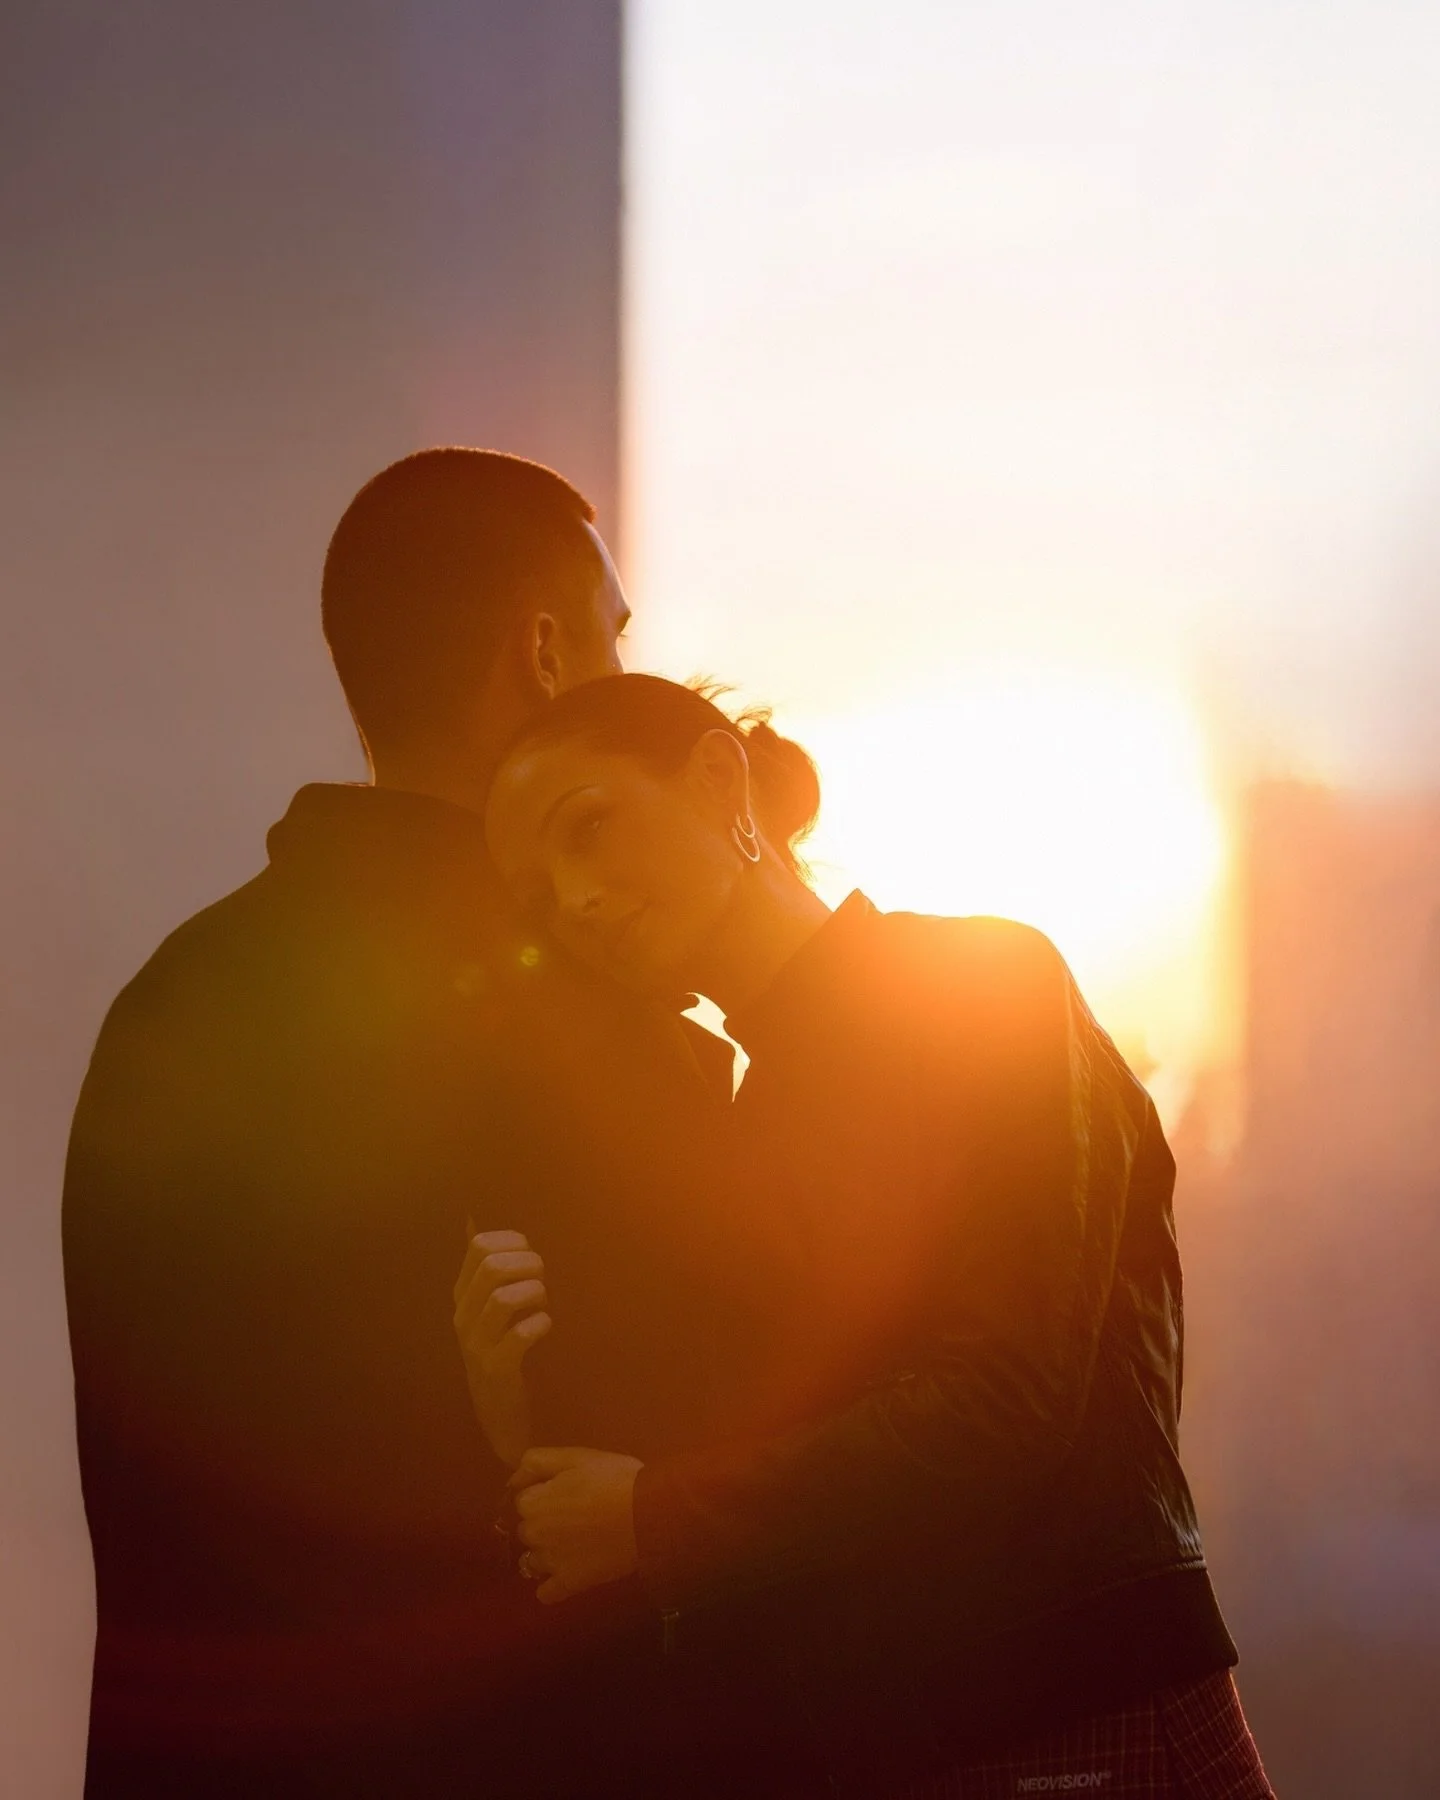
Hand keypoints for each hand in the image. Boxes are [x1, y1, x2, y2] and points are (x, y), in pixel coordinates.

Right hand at [453, 1228, 551, 1467]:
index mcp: (462, 1296)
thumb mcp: (488, 1310)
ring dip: (535, 1293)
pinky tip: (544, 1327)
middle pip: (492, 1268)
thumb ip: (485, 1270)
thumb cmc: (502, 1353)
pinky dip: (539, 1324)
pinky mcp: (496, 1370)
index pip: (479, 1247)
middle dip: (528, 1264)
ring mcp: (476, 1345)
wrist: (501, 1417)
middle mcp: (463, 1317)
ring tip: (543, 1303)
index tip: (530, 1255)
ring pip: (504, 1299)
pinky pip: (519, 1335)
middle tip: (543, 1279)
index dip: (513, 1242)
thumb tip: (471, 1220)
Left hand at [509, 1447, 642, 1603]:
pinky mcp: (569, 1584)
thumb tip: (512, 1479)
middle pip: (527, 1530)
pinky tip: (568, 1574)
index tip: (566, 1493)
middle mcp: (533, 1534)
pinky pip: (546, 1593)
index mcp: (532, 1502)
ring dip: (545, 1554)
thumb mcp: (575, 1456)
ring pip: (532, 1562)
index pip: (524, 1500)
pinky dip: (552, 1586)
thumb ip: (537, 1462)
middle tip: (573, 1517)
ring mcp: (549, 1563)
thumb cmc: (613, 1478)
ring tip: (573, 1546)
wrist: (646, 1513)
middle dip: (543, 1524)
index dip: (544, 1494)